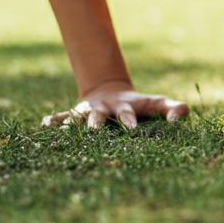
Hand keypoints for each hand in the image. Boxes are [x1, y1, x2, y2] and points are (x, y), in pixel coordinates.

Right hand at [42, 80, 189, 128]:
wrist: (113, 92)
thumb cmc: (141, 105)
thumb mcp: (159, 103)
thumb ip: (175, 109)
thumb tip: (179, 119)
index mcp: (125, 107)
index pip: (128, 113)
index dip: (129, 119)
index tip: (131, 128)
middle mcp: (105, 108)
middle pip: (100, 115)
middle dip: (98, 122)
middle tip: (95, 131)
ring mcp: (90, 111)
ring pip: (79, 116)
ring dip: (73, 122)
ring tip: (65, 130)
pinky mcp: (78, 114)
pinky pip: (64, 116)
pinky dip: (55, 120)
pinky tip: (44, 124)